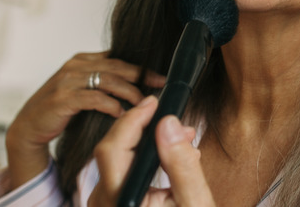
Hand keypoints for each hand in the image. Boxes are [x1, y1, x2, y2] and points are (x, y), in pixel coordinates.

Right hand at [5, 51, 165, 189]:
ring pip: (108, 80)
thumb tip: (137, 86)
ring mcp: (68, 80)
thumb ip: (105, 83)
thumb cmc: (61, 109)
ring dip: (130, 92)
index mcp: (83, 60)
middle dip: (142, 76)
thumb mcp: (84, 89)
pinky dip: (110, 105)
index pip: (119, 59)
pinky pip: (93, 98)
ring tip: (144, 103)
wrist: (29, 125)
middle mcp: (76, 65)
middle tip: (161, 85)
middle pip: (117, 66)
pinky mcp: (63, 98)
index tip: (161, 77)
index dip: (142, 68)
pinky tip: (121, 113)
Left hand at [89, 97, 214, 206]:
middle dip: (142, 128)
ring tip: (180, 142)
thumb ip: (182, 165)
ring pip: (113, 162)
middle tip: (175, 121)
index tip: (154, 103)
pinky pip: (117, 175)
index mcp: (123, 204)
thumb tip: (168, 124)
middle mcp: (104, 206)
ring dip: (143, 144)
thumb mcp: (196, 204)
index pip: (113, 149)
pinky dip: (139, 160)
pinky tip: (167, 160)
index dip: (133, 120)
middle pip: (110, 152)